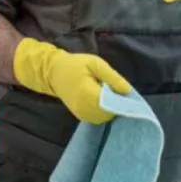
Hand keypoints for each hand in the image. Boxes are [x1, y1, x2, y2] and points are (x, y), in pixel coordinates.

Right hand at [13, 38, 131, 124]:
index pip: (112, 104)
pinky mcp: (80, 116)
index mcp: (88, 93)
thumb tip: (127, 91)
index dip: (123, 101)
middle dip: (117, 104)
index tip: (126, 93)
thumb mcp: (95, 63)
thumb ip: (112, 77)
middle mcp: (84, 107)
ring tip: (107, 94)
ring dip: (110, 108)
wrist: (53, 72)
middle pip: (110, 113)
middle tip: (114, 90)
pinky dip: (103, 111)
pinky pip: (98, 118)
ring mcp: (81, 113)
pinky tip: (101, 100)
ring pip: (105, 117)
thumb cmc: (75, 64)